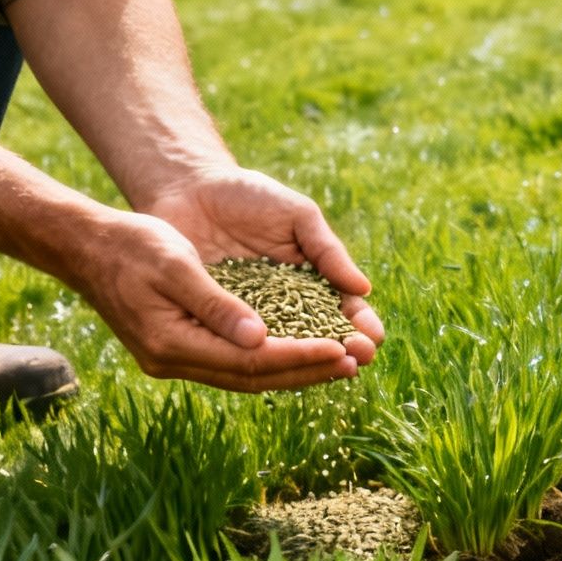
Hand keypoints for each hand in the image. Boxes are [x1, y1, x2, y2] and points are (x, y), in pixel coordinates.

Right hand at [69, 209, 361, 391]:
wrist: (87, 246)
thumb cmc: (132, 244)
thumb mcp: (176, 264)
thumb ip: (217, 304)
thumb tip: (260, 339)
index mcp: (170, 344)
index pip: (249, 362)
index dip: (298, 357)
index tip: (341, 350)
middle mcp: (172, 361)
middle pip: (253, 377)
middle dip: (306, 371)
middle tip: (354, 363)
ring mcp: (174, 358)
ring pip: (246, 375)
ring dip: (293, 370)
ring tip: (339, 364)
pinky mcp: (179, 348)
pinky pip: (234, 363)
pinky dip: (270, 360)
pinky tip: (300, 352)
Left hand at [138, 166, 382, 366]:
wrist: (188, 190)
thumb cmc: (249, 196)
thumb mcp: (296, 215)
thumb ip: (326, 250)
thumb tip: (363, 288)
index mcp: (312, 281)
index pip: (343, 310)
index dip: (359, 326)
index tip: (372, 338)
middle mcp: (284, 306)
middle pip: (319, 338)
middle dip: (341, 351)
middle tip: (356, 360)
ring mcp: (250, 318)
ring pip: (281, 349)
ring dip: (306, 363)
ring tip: (325, 370)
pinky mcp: (215, 322)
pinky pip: (237, 344)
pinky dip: (255, 357)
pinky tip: (272, 367)